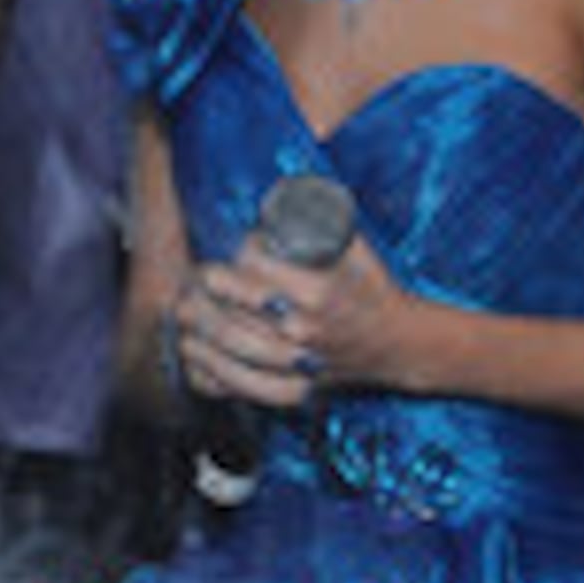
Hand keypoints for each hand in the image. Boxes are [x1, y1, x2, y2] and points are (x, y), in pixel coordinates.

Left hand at [174, 230, 399, 412]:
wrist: (400, 343)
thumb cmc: (374, 290)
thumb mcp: (355, 248)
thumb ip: (321, 221)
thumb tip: (279, 193)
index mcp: (318, 291)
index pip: (253, 269)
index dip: (232, 259)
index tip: (224, 257)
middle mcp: (304, 329)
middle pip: (234, 311)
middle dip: (203, 298)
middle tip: (190, 287)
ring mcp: (300, 364)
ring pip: (233, 351)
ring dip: (200, 335)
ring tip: (184, 319)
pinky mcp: (297, 389)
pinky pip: (246, 388)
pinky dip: (216, 378)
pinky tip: (197, 363)